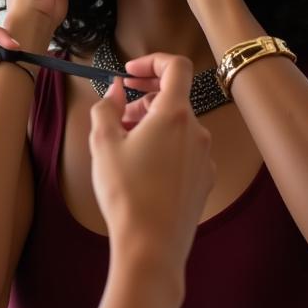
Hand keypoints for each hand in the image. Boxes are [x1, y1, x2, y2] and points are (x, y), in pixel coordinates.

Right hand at [88, 54, 213, 272]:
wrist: (151, 246)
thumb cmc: (126, 193)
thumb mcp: (102, 143)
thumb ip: (105, 107)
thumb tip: (113, 90)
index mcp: (174, 115)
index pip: (176, 67)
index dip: (152, 61)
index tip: (129, 73)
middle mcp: (196, 132)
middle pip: (173, 99)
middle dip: (143, 99)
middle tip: (117, 116)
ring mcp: (204, 157)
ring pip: (178, 126)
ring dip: (153, 125)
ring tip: (125, 146)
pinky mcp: (204, 180)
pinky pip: (185, 151)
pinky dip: (165, 147)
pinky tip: (143, 169)